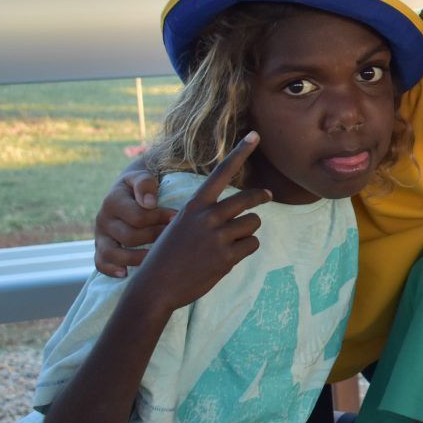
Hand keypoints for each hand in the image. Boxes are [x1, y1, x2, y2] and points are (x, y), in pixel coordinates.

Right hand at [94, 166, 171, 277]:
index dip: (160, 218)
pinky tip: (126, 273)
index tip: (178, 218)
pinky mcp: (101, 247)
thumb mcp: (142, 177)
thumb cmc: (141, 185)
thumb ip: (145, 184)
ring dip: (136, 258)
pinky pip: (100, 263)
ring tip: (155, 259)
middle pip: (129, 236)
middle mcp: (103, 219)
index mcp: (113, 200)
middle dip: (153, 237)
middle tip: (172, 238)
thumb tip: (149, 202)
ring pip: (112, 253)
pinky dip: (111, 270)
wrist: (128, 190)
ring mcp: (101, 235)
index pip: (137, 216)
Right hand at [128, 133, 270, 314]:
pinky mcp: (227, 258)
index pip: (221, 173)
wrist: (156, 286)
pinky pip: (252, 244)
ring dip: (247, 230)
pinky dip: (245, 249)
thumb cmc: (168, 254)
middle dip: (260, 196)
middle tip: (266, 195)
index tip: (255, 135)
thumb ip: (204, 216)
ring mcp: (218, 237)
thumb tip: (233, 213)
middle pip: (248, 199)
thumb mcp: (180, 225)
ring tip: (229, 241)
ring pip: (253, 223)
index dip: (240, 153)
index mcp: (194, 206)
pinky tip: (228, 257)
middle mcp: (207, 217)